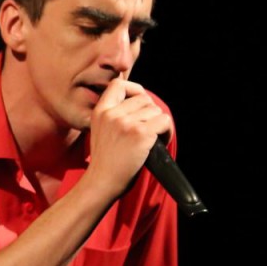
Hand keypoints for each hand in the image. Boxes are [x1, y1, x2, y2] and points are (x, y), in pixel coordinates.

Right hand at [83, 78, 171, 200]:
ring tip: (151, 139)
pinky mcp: (141, 134)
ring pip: (156, 110)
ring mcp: (126, 123)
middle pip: (144, 99)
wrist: (102, 181)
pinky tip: (159, 142)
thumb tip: (140, 101)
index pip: (118, 84)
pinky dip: (167, 132)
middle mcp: (112, 114)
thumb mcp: (100, 130)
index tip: (138, 101)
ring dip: (159, 124)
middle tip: (148, 129)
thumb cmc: (105, 160)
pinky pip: (164, 122)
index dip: (133, 89)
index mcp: (100, 111)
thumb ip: (113, 114)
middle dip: (150, 113)